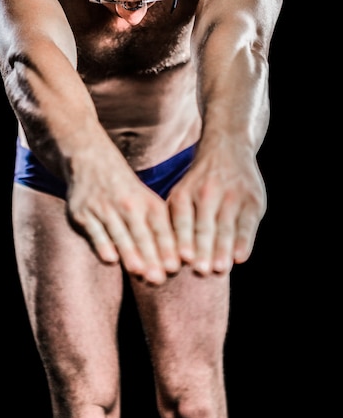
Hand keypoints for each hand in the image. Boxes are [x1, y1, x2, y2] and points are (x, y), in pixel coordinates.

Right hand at [66, 144, 180, 284]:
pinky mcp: (83, 212)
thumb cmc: (125, 190)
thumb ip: (158, 228)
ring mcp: (104, 208)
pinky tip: (110, 259)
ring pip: (119, 234)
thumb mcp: (146, 201)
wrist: (91, 160)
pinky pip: (95, 231)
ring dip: (130, 253)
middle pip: (141, 234)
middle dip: (151, 257)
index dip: (167, 248)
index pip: (160, 228)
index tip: (175, 268)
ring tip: (138, 272)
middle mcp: (128, 204)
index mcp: (147, 203)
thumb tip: (175, 261)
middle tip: (158, 279)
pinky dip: (102, 244)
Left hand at [167, 139, 266, 274]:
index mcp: (185, 193)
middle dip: (203, 248)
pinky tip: (240, 258)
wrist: (228, 148)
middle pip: (204, 225)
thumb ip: (174, 220)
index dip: (183, 238)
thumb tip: (165, 255)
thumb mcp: (181, 192)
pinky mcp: (252, 200)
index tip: (183, 257)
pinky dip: (244, 241)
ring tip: (220, 269)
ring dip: (223, 249)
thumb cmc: (198, 184)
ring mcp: (232, 195)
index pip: (182, 219)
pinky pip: (247, 224)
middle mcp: (207, 193)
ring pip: (226, 227)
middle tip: (200, 269)